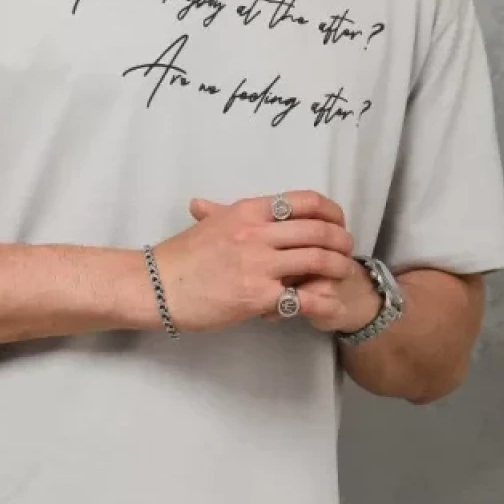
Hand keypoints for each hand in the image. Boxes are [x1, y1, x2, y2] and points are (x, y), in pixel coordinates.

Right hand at [150, 190, 356, 333]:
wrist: (157, 286)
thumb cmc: (179, 257)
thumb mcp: (205, 225)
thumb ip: (217, 213)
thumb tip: (205, 205)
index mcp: (248, 210)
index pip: (304, 201)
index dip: (331, 211)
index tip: (337, 222)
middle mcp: (257, 232)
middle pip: (319, 230)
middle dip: (342, 240)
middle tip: (347, 250)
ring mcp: (259, 264)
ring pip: (318, 259)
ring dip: (337, 267)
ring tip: (341, 274)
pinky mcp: (258, 295)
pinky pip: (303, 296)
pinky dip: (320, 299)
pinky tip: (323, 302)